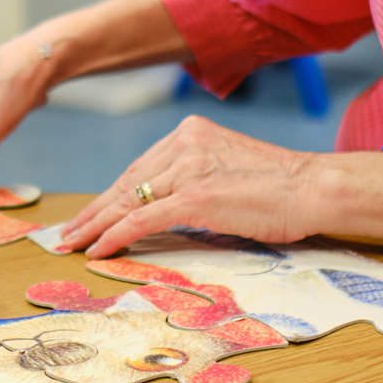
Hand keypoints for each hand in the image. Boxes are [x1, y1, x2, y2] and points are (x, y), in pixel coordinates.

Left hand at [56, 116, 322, 258]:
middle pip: (126, 181)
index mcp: (191, 132)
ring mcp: (188, 168)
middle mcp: (184, 142)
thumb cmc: (281, 187)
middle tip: (67, 232)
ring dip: (95, 225)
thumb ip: (194, 180)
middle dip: (94, 210)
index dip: (110, 194)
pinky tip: (98, 249)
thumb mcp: (227, 171)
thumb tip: (163, 209)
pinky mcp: (194, 196)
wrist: (314, 187)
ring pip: (127, 199)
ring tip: (71, 244)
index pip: (139, 168)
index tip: (90, 213)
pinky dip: (115, 236)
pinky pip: (142, 218)